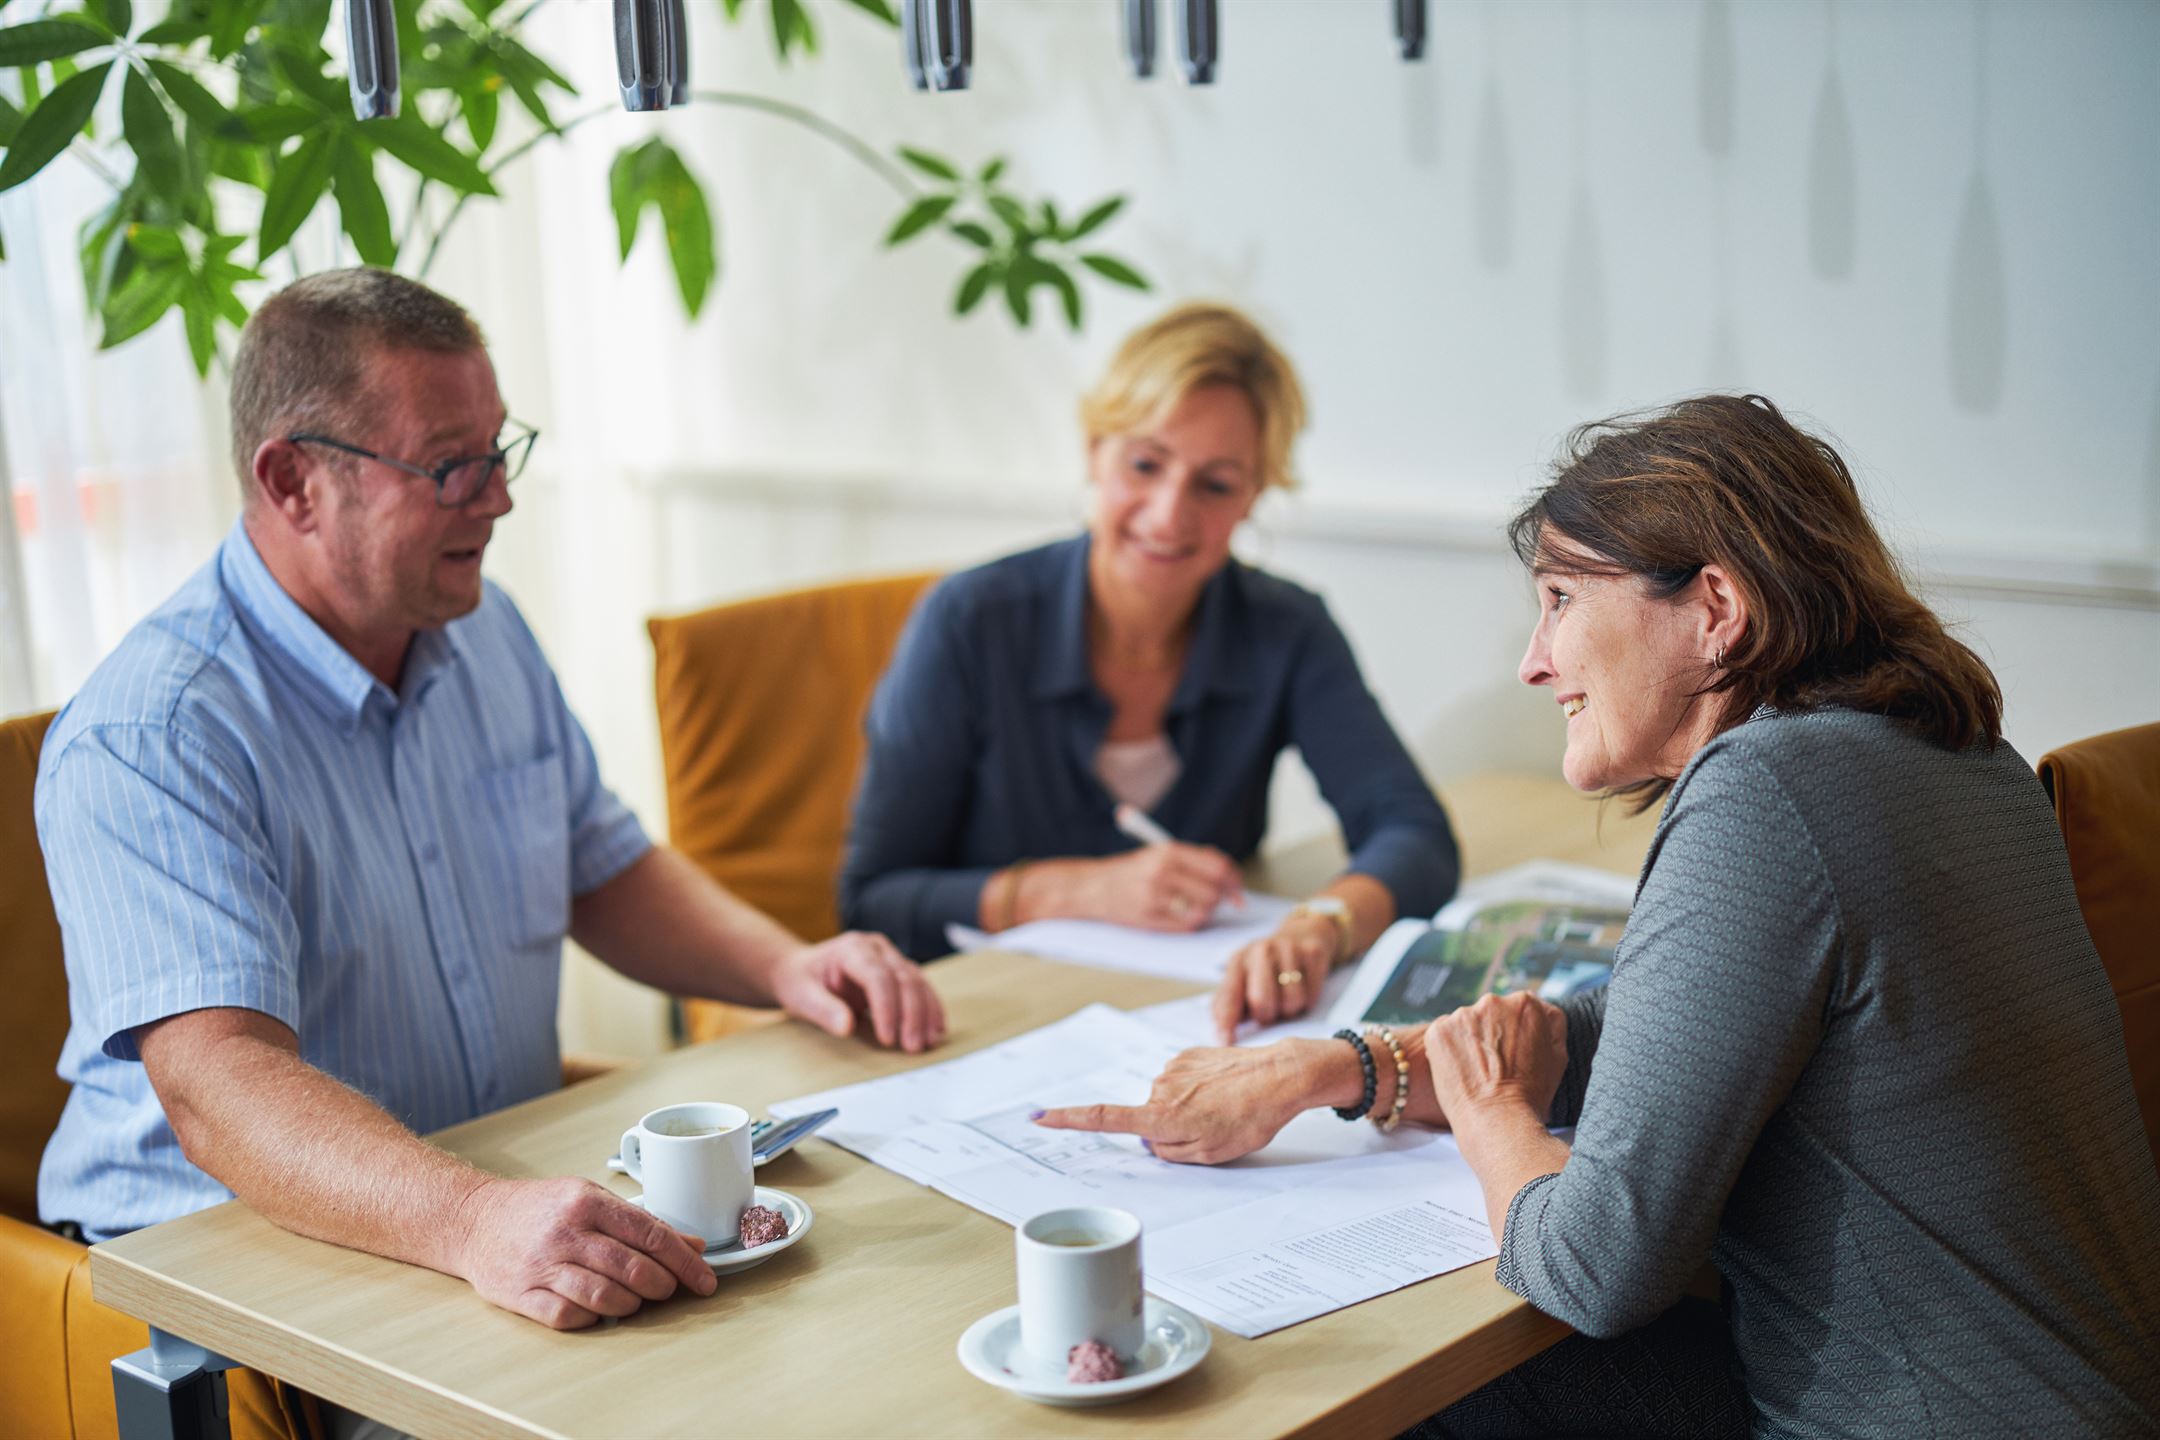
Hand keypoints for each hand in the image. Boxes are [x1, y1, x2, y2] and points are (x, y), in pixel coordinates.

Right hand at [452, 1175, 716, 1329]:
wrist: (475, 1219)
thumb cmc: (539, 1208)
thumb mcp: (591, 1199)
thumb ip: (641, 1222)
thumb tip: (692, 1245)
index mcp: (587, 1202)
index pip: (650, 1234)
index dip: (684, 1262)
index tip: (705, 1280)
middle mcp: (566, 1232)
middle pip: (632, 1268)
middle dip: (663, 1286)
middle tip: (670, 1290)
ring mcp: (542, 1265)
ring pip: (605, 1296)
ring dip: (632, 1304)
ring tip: (636, 1300)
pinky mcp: (521, 1294)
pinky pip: (569, 1316)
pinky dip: (593, 1317)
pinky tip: (598, 1309)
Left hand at [772, 931, 946, 1052]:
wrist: (800, 969)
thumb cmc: (800, 980)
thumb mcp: (801, 996)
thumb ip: (823, 1010)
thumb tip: (846, 1027)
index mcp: (852, 948)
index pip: (878, 976)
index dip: (887, 1007)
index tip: (888, 1039)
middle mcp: (876, 948)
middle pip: (904, 978)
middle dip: (912, 1015)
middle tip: (913, 1047)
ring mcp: (890, 957)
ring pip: (918, 982)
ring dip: (926, 1014)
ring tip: (928, 1042)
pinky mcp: (898, 971)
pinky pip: (921, 988)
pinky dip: (929, 1010)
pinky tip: (935, 1030)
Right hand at [1034, 1038, 1346, 1163]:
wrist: (1281, 1076)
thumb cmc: (1251, 1119)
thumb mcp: (1211, 1154)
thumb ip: (1172, 1153)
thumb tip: (1153, 1142)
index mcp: (1163, 1117)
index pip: (1104, 1119)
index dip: (1069, 1119)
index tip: (1040, 1116)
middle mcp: (1161, 1089)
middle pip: (1149, 1120)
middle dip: (1170, 1131)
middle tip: (1212, 1132)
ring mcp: (1174, 1068)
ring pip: (1167, 1101)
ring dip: (1188, 1110)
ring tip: (1225, 1110)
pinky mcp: (1188, 1054)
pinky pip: (1182, 1081)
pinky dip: (1197, 1091)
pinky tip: (1224, 1092)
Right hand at [1058, 843, 1243, 930]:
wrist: (1092, 887)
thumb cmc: (1131, 871)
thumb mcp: (1159, 853)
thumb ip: (1192, 859)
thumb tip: (1228, 873)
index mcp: (1168, 851)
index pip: (1217, 866)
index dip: (1234, 880)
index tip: (1237, 890)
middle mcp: (1162, 871)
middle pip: (1214, 890)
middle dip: (1221, 898)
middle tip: (1218, 901)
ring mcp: (1155, 895)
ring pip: (1203, 909)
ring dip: (1206, 911)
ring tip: (1193, 906)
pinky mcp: (1149, 917)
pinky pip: (1187, 925)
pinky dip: (1192, 922)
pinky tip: (1182, 916)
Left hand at [1213, 915, 1337, 1043]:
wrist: (1302, 935)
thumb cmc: (1266, 968)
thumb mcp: (1242, 979)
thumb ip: (1228, 1005)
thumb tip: (1221, 1036)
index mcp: (1238, 960)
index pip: (1229, 996)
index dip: (1226, 1023)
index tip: (1227, 1042)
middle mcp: (1261, 950)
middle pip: (1261, 1001)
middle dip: (1266, 1016)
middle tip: (1268, 1013)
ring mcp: (1288, 949)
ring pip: (1291, 1002)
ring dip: (1289, 1011)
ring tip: (1285, 999)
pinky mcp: (1313, 952)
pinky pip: (1311, 996)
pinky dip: (1308, 1002)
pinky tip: (1302, 989)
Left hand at [1423, 993, 1568, 1128]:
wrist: (1497, 1120)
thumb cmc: (1531, 1095)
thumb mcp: (1558, 1056)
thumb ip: (1552, 1024)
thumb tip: (1542, 1009)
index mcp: (1526, 1004)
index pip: (1518, 1010)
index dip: (1516, 1035)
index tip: (1514, 1055)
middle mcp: (1494, 1001)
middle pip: (1490, 1014)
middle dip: (1491, 1034)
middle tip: (1495, 1066)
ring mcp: (1463, 1014)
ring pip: (1465, 1024)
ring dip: (1469, 1042)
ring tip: (1477, 1072)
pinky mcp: (1438, 1030)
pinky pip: (1443, 1036)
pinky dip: (1447, 1051)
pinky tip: (1459, 1072)